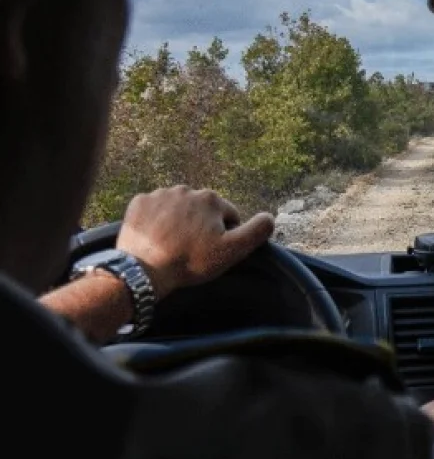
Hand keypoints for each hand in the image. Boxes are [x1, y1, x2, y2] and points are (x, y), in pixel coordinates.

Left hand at [116, 186, 273, 297]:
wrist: (144, 269)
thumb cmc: (191, 261)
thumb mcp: (232, 250)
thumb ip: (256, 231)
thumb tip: (270, 217)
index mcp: (211, 199)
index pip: (228, 216)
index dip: (225, 235)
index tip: (213, 251)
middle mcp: (186, 189)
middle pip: (202, 210)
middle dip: (201, 226)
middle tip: (192, 250)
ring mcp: (159, 194)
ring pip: (178, 208)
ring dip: (179, 222)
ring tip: (173, 244)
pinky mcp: (138, 203)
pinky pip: (154, 209)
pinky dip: (157, 220)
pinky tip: (156, 237)